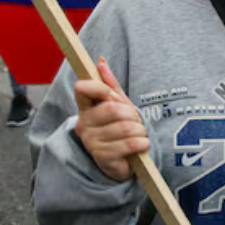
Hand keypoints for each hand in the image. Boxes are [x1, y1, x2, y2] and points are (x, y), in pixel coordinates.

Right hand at [74, 57, 147, 182]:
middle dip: (131, 114)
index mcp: (85, 108)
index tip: (113, 95)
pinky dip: (142, 143)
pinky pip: (129, 144)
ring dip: (139, 130)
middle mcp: (84, 124)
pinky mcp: (103, 158)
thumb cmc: (119, 130)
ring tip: (139, 134)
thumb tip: (100, 62)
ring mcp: (92, 142)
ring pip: (125, 127)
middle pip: (112, 108)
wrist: (122, 162)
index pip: (82, 88)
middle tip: (135, 121)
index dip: (101, 88)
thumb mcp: (118, 105)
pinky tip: (142, 144)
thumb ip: (110, 86)